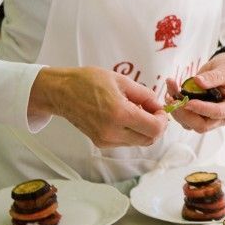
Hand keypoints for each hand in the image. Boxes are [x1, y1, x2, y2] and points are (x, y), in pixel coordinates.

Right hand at [30, 66, 166, 147]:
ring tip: (136, 111)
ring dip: (144, 129)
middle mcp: (112, 132)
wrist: (62, 92)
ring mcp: (105, 140)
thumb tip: (158, 106)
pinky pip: (126, 142)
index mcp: (119, 114)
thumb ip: (145, 95)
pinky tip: (125, 118)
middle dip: (156, 126)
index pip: (154, 129)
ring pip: (139, 142)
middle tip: (152, 111)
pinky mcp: (100, 143)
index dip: (163, 120)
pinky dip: (132, 132)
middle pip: (149, 139)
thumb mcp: (122, 81)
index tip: (160, 109)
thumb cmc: (88, 81)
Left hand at [164, 51, 224, 133]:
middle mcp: (221, 118)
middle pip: (201, 125)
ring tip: (171, 88)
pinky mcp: (197, 114)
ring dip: (176, 109)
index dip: (202, 109)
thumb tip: (198, 82)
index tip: (188, 102)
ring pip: (189, 123)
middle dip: (185, 114)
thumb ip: (214, 77)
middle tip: (173, 99)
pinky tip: (171, 91)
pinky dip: (175, 105)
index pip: (217, 113)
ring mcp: (208, 117)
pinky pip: (183, 116)